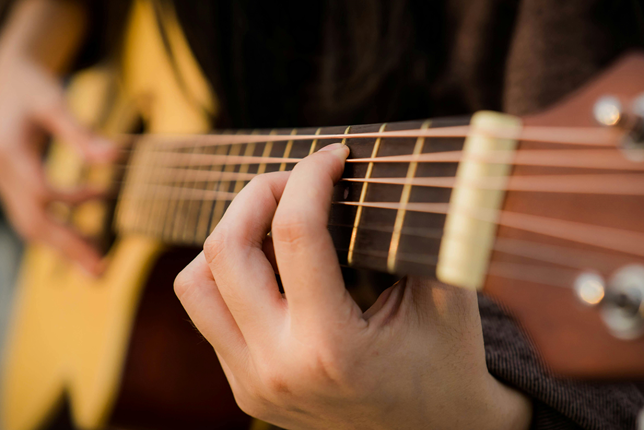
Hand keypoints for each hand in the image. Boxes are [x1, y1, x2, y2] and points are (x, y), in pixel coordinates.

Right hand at [0, 52, 115, 274]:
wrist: (5, 78)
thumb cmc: (32, 86)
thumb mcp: (55, 101)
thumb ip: (81, 132)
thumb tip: (113, 158)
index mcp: (8, 151)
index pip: (38, 192)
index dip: (71, 202)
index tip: (103, 198)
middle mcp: (0, 172)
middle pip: (31, 221)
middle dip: (67, 247)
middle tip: (101, 270)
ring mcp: (2, 182)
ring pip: (30, 225)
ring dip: (63, 246)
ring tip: (97, 263)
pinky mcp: (11, 185)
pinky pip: (32, 216)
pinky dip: (58, 229)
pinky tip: (86, 234)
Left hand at [175, 144, 531, 428]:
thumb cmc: (448, 363)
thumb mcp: (448, 298)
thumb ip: (419, 234)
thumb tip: (393, 169)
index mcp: (332, 347)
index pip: (296, 233)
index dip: (311, 176)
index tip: (334, 155)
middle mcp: (277, 369)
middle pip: (225, 250)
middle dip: (258, 194)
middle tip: (296, 179)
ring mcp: (253, 384)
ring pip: (194, 284)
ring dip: (229, 238)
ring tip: (273, 222)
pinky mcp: (244, 389)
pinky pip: (209, 315)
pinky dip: (231, 277)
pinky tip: (275, 266)